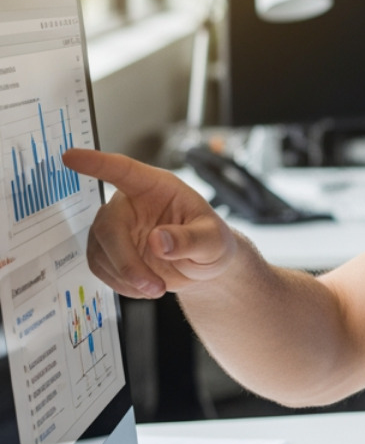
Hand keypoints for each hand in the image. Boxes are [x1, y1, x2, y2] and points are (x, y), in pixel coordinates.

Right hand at [62, 149, 240, 298]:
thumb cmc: (211, 241)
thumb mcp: (214, 240)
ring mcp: (115, 226)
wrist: (203, 264)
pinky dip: (122, 284)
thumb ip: (191, 239)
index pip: (123, 170)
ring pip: (101, 251)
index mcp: (157, 187)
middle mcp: (130, 203)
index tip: (71, 156)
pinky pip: (100, 268)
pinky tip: (144, 286)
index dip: (96, 163)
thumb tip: (158, 241)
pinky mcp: (106, 250)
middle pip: (109, 227)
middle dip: (127, 262)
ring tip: (157, 287)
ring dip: (127, 277)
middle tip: (155, 287)